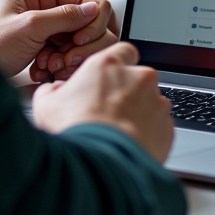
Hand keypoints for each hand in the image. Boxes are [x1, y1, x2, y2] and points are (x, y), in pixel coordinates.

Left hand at [0, 0, 116, 79]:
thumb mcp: (30, 28)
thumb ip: (65, 17)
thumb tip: (93, 9)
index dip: (85, 15)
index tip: (87, 35)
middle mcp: (28, 3)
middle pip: (71, 17)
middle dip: (73, 39)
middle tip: (69, 55)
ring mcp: (30, 25)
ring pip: (66, 36)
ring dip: (64, 53)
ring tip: (52, 65)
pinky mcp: (31, 44)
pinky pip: (56, 49)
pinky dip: (56, 62)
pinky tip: (44, 71)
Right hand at [32, 42, 174, 162]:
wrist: (101, 163)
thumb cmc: (76, 130)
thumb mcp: (47, 105)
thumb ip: (53, 90)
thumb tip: (55, 90)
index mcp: (110, 64)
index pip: (124, 51)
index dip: (119, 65)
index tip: (111, 79)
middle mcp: (138, 77)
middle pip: (138, 79)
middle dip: (128, 93)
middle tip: (109, 114)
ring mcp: (156, 101)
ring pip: (151, 103)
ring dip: (139, 114)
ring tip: (119, 135)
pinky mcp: (167, 126)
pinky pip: (159, 126)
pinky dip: (149, 134)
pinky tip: (130, 146)